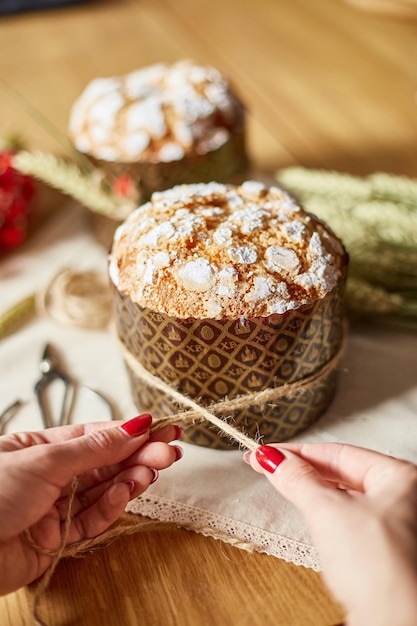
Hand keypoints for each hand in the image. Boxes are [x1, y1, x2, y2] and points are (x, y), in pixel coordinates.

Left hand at [0, 414, 181, 595]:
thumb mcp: (46, 459)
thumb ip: (94, 447)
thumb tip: (135, 424)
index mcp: (42, 447)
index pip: (96, 436)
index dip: (131, 431)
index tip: (164, 428)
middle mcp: (50, 475)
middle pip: (104, 463)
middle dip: (138, 455)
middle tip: (170, 452)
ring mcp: (54, 507)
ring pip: (102, 491)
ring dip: (129, 480)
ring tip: (152, 470)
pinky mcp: (56, 540)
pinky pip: (91, 520)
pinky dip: (110, 507)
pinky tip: (124, 493)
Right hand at [244, 442, 416, 625]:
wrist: (395, 624)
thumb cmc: (377, 568)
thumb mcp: (328, 512)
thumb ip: (299, 480)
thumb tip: (272, 458)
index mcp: (400, 477)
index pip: (339, 453)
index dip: (298, 453)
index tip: (265, 453)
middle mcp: (403, 497)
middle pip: (342, 472)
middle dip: (304, 471)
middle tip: (267, 467)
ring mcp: (396, 524)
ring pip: (345, 495)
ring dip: (314, 491)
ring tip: (283, 485)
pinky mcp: (385, 550)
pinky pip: (350, 518)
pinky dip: (326, 513)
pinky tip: (309, 514)